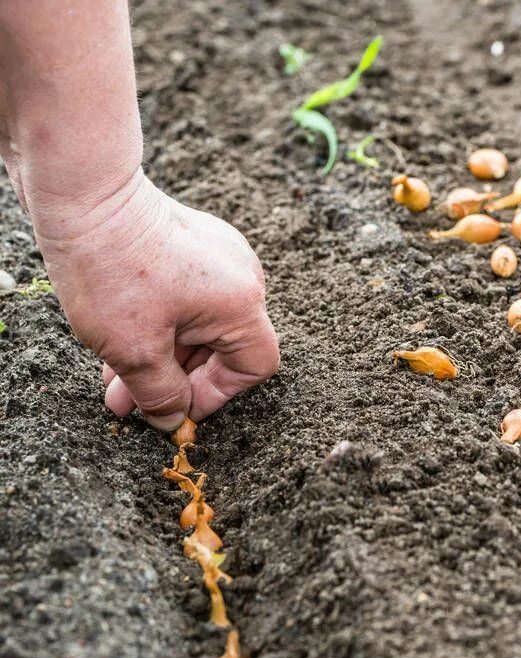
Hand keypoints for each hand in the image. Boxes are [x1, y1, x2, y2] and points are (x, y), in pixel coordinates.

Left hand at [35, 170, 279, 429]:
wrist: (85, 193)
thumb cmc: (113, 270)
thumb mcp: (134, 349)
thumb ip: (160, 393)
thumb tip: (172, 419)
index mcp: (242, 304)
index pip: (253, 367)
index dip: (216, 396)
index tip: (173, 408)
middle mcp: (242, 278)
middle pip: (222, 347)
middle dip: (174, 380)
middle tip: (129, 402)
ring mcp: (220, 256)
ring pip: (199, 324)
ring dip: (162, 355)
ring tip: (115, 377)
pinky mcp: (194, 242)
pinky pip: (187, 297)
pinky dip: (159, 323)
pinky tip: (120, 337)